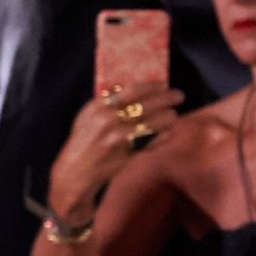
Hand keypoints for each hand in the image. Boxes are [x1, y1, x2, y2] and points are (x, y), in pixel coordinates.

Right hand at [46, 80, 182, 222]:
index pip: (131, 90)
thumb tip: (129, 85)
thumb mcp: (87, 115)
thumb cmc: (83, 140)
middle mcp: (110, 120)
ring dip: (169, 118)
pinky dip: (164, 136)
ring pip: (154, 123)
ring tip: (173, 115)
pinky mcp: (128, 154)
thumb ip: (106, 101)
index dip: (151, 86)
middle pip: (147, 105)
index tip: (163, 84)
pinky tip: (169, 132)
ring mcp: (120, 138)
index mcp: (99, 107)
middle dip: (167, 99)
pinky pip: (153, 142)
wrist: (76, 171)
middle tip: (179, 96)